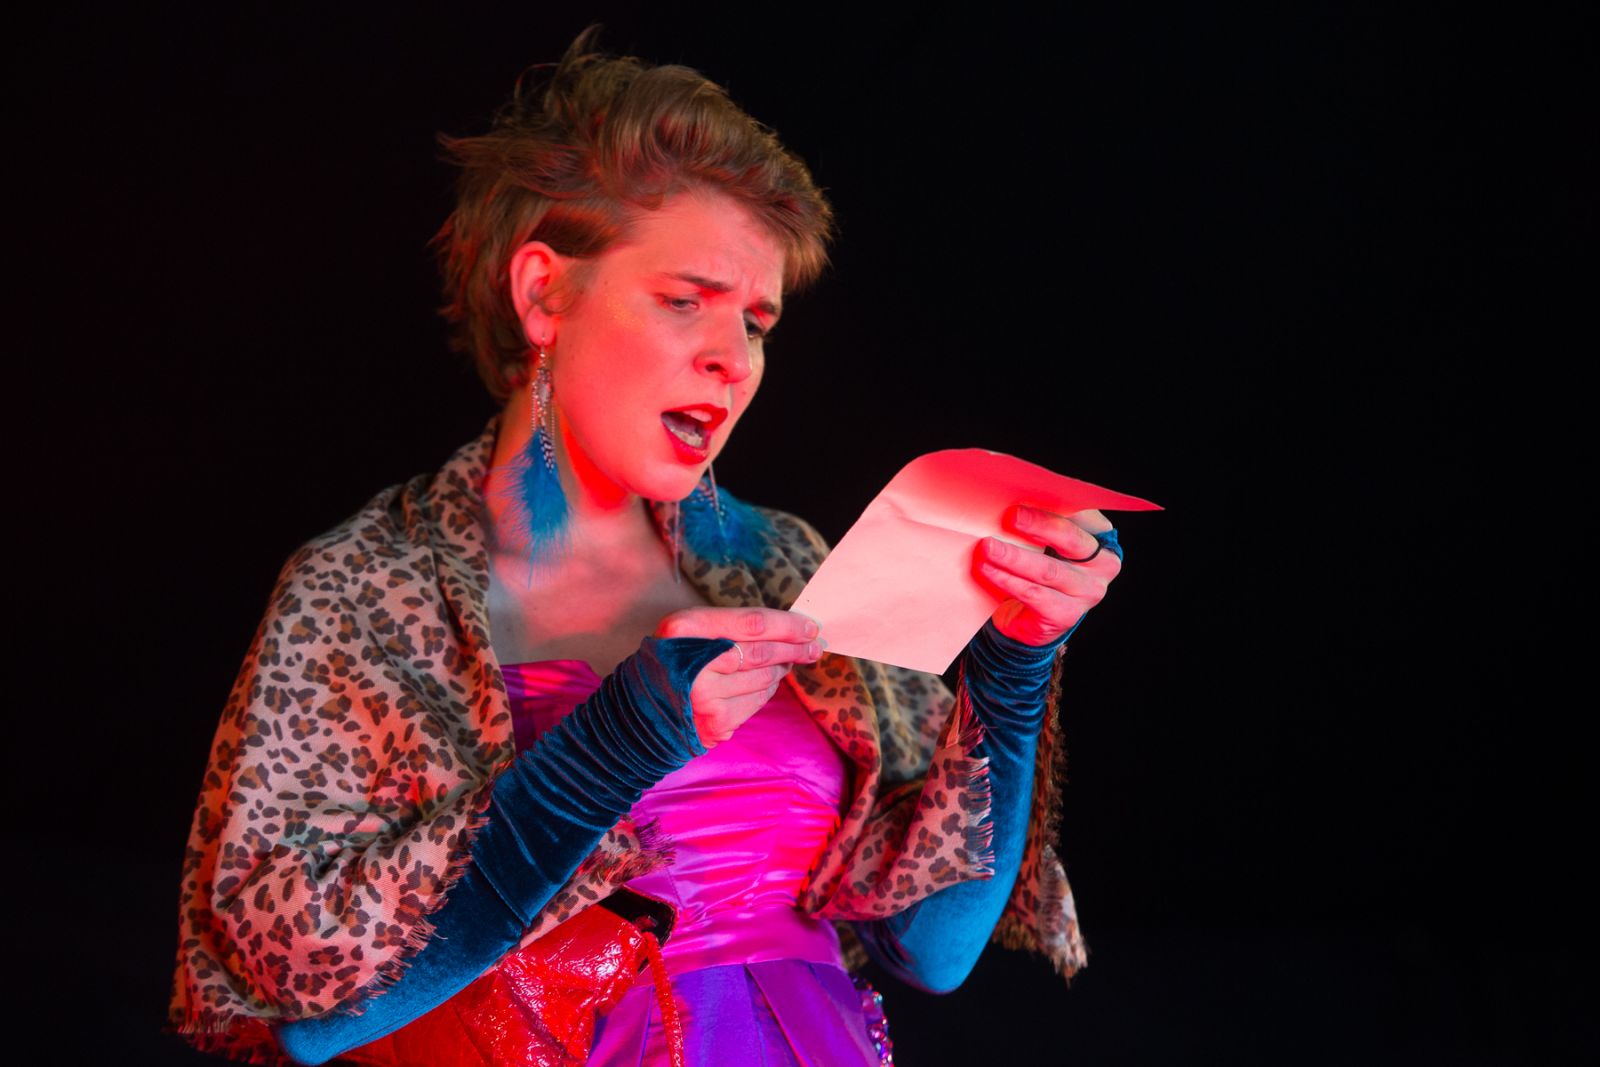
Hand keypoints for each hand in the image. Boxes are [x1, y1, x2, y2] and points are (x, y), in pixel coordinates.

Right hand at [654, 607, 822, 747]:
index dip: (787, 625)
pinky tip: (766, 682)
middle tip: (814, 646)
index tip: (809, 627)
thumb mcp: (688, 631)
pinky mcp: (717, 722)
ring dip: (781, 669)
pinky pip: (757, 701)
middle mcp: (694, 663)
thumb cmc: (672, 662)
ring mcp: (706, 697)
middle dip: (794, 648)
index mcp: (685, 630)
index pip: (753, 624)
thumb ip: (731, 626)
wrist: (641, 709)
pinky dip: (767, 690)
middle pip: (763, 652)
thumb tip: (789, 629)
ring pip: (765, 678)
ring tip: (788, 660)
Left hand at [976, 505, 1121, 646]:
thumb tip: (1013, 501)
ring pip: (1048, 570)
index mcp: (1101, 538)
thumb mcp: (1044, 541)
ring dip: (1014, 556)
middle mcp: (1103, 565)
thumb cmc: (1037, 567)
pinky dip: (1008, 580)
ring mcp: (1088, 592)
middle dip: (1038, 525)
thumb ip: (1040, 522)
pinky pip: (1034, 594)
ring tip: (988, 547)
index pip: (1084, 515)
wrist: (1028, 617)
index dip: (1058, 504)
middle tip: (1010, 517)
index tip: (1032, 495)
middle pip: (1070, 540)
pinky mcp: (1066, 615)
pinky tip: (988, 570)